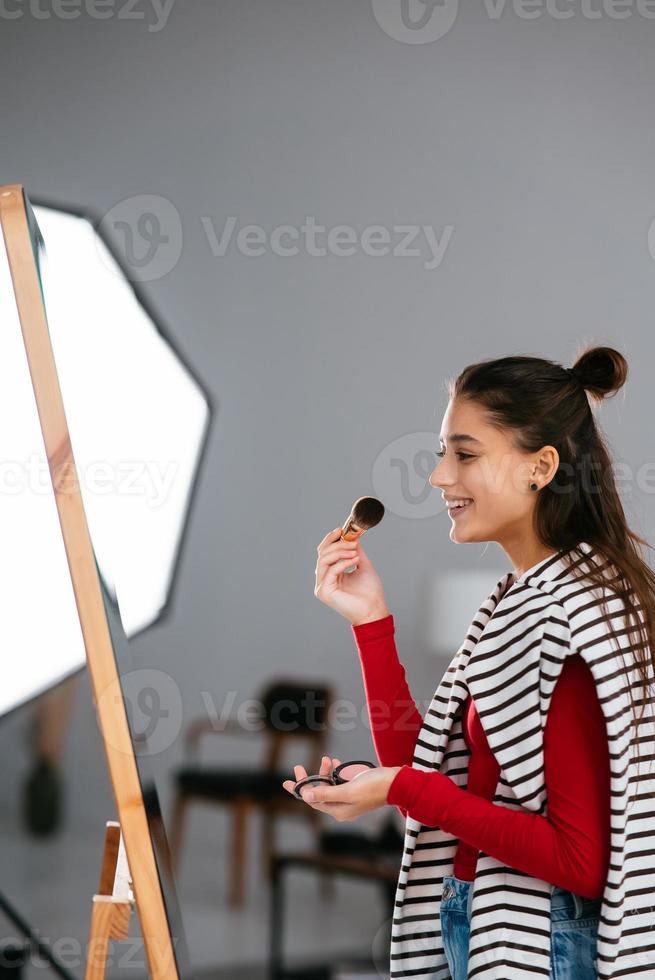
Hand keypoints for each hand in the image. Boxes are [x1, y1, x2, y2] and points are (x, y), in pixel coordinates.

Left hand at [282, 755, 401, 821]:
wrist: (398, 783)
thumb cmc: (374, 787)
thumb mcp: (347, 790)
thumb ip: (325, 792)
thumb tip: (304, 795)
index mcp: (338, 810)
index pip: (311, 801)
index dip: (299, 790)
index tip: (287, 782)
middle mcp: (342, 807)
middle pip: (318, 793)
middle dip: (309, 779)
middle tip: (298, 767)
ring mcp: (350, 798)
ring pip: (329, 785)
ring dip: (324, 772)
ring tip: (327, 759)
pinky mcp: (356, 789)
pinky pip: (340, 781)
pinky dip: (335, 771)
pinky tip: (334, 762)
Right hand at [314, 527, 389, 625]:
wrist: (374, 609)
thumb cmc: (370, 592)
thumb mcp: (362, 565)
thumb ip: (355, 551)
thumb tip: (352, 537)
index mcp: (330, 574)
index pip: (324, 552)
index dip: (330, 539)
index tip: (341, 530)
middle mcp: (323, 580)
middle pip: (322, 554)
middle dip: (337, 544)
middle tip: (352, 541)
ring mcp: (322, 586)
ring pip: (324, 559)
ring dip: (340, 551)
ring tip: (355, 551)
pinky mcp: (324, 591)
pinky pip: (330, 570)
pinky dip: (343, 562)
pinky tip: (355, 560)